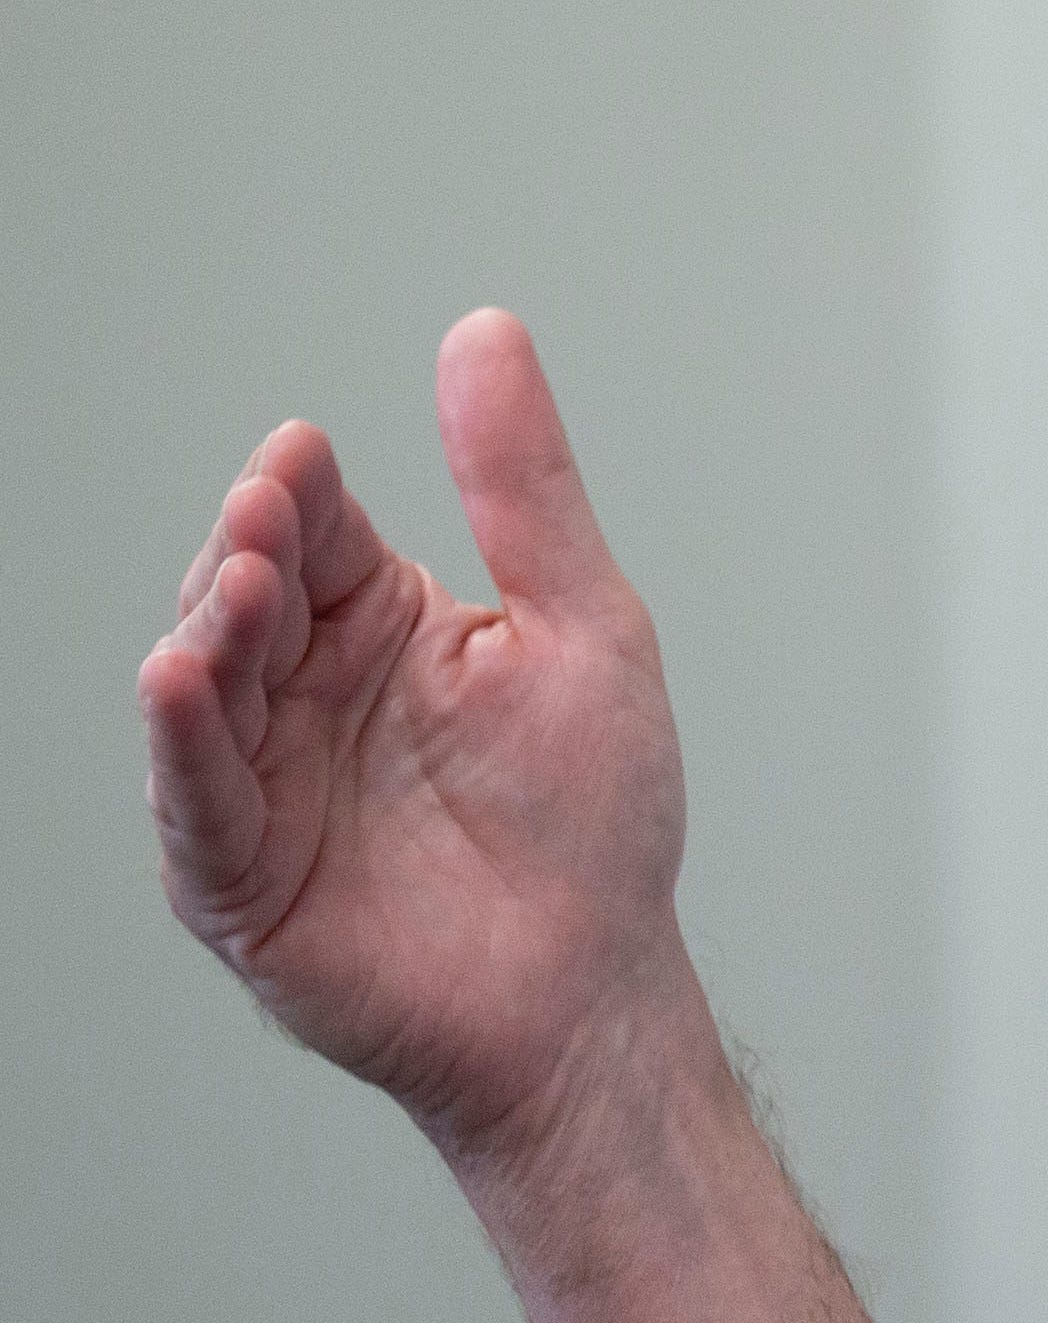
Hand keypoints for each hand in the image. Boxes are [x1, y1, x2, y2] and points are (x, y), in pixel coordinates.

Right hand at [137, 310, 706, 1161]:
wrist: (592, 990)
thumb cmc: (596, 821)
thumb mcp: (582, 629)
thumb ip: (526, 490)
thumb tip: (484, 331)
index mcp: (383, 625)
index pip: (318, 531)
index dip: (300, 496)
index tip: (301, 457)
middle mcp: (305, 692)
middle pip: (242, 591)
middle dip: (246, 551)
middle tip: (267, 519)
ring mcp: (261, 780)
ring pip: (200, 684)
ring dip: (208, 629)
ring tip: (240, 587)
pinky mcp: (236, 874)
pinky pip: (190, 798)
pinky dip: (179, 740)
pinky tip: (176, 679)